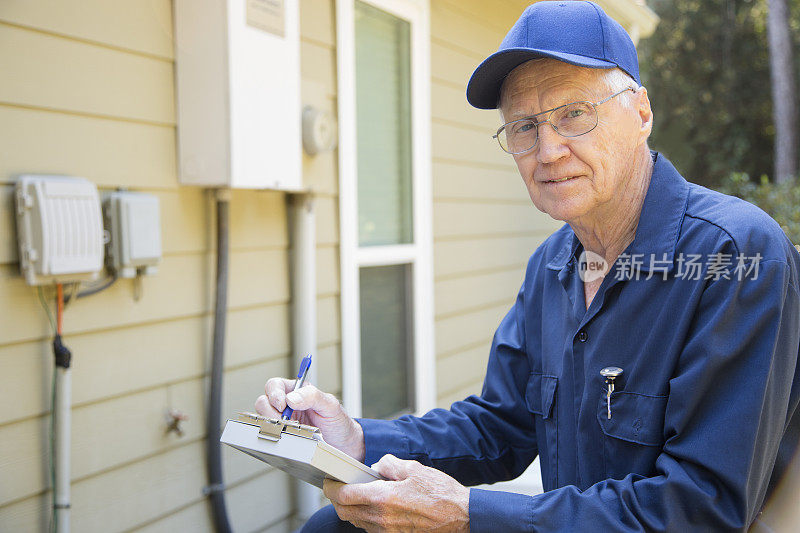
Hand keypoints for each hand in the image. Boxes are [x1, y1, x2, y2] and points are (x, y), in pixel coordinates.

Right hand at [254, 379, 364, 460]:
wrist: (344, 446)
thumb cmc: (339, 423)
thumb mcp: (330, 406)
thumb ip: (313, 396)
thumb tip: (291, 397)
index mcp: (297, 392)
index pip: (274, 385)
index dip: (274, 393)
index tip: (282, 405)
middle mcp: (287, 405)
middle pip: (263, 401)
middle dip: (270, 412)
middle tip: (285, 422)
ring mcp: (284, 422)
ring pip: (263, 419)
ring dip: (273, 425)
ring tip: (290, 430)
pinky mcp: (283, 437)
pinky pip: (270, 435)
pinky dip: (275, 436)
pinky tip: (288, 438)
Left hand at [323, 454, 469, 531]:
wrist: (462, 518)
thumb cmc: (442, 494)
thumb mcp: (414, 468)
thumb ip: (389, 465)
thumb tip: (376, 467)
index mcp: (384, 499)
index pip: (344, 496)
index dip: (331, 488)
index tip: (329, 482)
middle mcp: (382, 519)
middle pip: (344, 512)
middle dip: (338, 500)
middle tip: (341, 488)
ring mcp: (387, 532)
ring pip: (357, 522)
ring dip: (352, 509)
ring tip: (362, 495)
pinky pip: (371, 529)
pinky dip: (368, 518)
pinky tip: (378, 507)